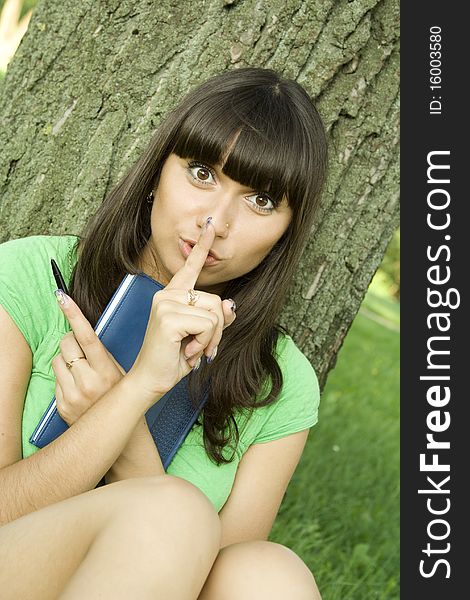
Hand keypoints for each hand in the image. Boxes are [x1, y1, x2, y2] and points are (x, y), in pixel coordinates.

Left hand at [52, 296, 125, 425]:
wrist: (113, 429)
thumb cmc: (118, 395)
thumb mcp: (117, 371)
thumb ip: (101, 354)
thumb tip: (82, 333)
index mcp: (106, 370)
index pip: (87, 336)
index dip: (74, 314)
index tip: (62, 298)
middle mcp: (89, 381)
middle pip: (67, 344)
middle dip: (70, 341)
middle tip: (79, 348)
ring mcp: (73, 393)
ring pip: (56, 360)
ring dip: (65, 360)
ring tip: (80, 371)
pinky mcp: (62, 404)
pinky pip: (55, 379)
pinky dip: (63, 378)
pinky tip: (76, 386)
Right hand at [127, 218, 236, 400]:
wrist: (152, 381)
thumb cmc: (174, 359)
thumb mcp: (202, 337)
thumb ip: (217, 319)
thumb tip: (230, 304)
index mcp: (172, 295)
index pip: (190, 267)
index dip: (201, 247)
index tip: (209, 226)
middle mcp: (166, 294)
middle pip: (216, 301)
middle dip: (217, 329)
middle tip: (201, 348)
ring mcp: (165, 303)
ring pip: (214, 313)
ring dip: (211, 338)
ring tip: (193, 350)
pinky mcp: (167, 317)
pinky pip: (208, 325)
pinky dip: (205, 343)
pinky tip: (188, 352)